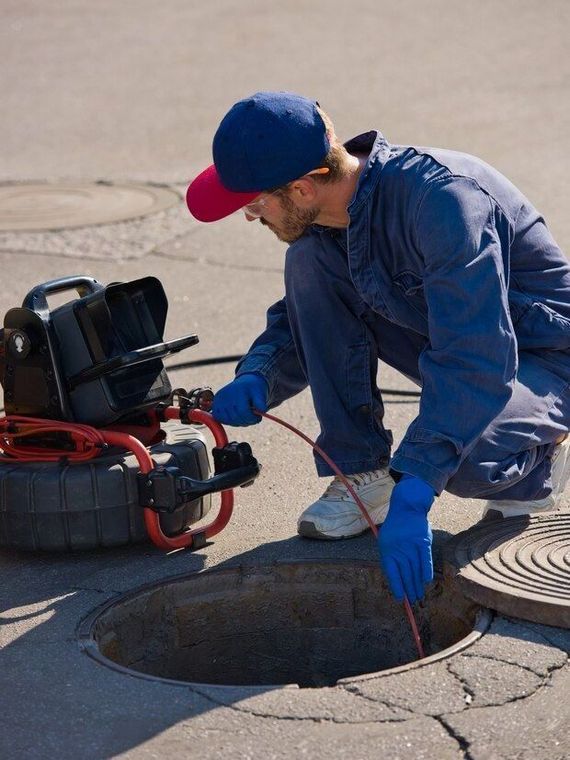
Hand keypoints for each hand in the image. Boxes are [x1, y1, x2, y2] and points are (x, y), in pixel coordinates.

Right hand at [211, 373, 268, 425]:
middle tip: (253, 419)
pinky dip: (228, 421)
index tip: (258, 418)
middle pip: (235, 417)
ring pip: (228, 420)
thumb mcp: (260, 393)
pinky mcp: (214, 404)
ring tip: (245, 416)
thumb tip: (262, 410)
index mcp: (238, 391)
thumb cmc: (253, 389)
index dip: (252, 418)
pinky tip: (236, 416)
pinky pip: (220, 419)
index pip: (243, 411)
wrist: (244, 383)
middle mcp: (226, 395)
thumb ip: (261, 402)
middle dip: (246, 421)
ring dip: (238, 422)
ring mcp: (218, 400)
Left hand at [378, 475, 434, 602]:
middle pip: (405, 574)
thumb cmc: (395, 527)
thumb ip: (391, 558)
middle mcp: (399, 549)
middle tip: (413, 601)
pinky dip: (426, 571)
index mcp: (387, 550)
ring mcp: (411, 546)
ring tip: (419, 595)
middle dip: (409, 589)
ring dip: (417, 584)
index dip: (396, 586)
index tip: (400, 598)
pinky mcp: (423, 542)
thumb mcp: (386, 541)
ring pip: (415, 569)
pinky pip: (425, 560)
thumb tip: (396, 578)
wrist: (407, 508)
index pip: (392, 573)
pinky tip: (426, 581)